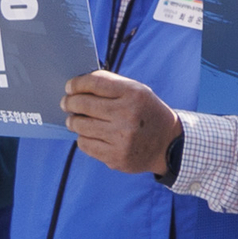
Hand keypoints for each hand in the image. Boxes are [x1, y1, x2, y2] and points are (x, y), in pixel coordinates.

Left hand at [61, 70, 178, 176]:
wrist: (169, 145)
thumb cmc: (146, 113)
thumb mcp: (138, 92)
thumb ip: (110, 85)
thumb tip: (75, 87)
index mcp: (135, 94)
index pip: (94, 82)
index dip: (76, 84)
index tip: (70, 88)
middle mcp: (128, 115)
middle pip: (81, 103)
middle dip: (69, 102)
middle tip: (68, 104)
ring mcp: (122, 137)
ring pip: (79, 125)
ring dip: (75, 121)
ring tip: (80, 121)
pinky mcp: (116, 156)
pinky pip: (84, 143)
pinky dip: (84, 138)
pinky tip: (93, 136)